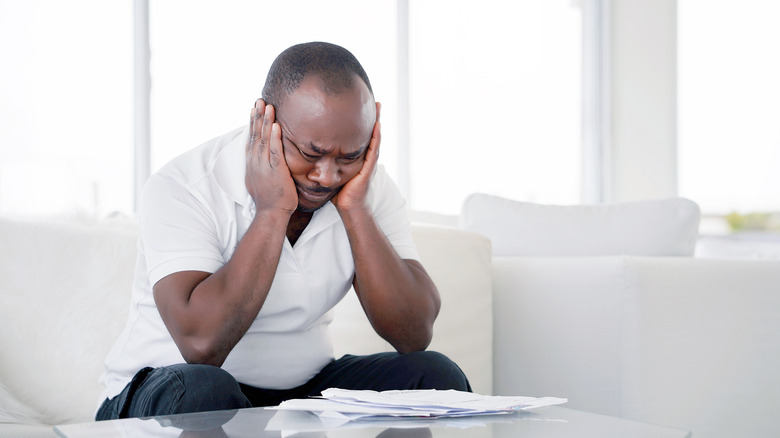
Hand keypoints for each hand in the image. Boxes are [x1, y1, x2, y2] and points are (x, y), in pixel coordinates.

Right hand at [245, 99, 297, 214]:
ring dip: (265, 121)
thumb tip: (262, 158)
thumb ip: (261, 165)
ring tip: (268, 106)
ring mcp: (264, 166)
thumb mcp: (261, 178)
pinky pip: (274, 151)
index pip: (251, 138)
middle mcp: (255, 162)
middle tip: (260, 100)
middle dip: (257, 116)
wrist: (271, 213)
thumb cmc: (270, 198)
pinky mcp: (275, 171)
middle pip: (255, 134)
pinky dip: (274, 138)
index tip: (254, 108)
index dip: (252, 122)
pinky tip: (276, 126)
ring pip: (263, 139)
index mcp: (252, 163)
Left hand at [332, 102, 380, 212]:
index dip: (361, 121)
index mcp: (358, 157)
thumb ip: (327, 160)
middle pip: (371, 133)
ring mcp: (369, 162)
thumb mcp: (332, 171)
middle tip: (374, 100)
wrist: (349, 208)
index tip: (359, 105)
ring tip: (378, 106)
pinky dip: (376, 137)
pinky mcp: (369, 168)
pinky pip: (374, 149)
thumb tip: (311, 150)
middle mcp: (366, 157)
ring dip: (377, 121)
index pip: (360, 135)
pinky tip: (376, 125)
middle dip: (373, 116)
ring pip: (375, 138)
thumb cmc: (340, 192)